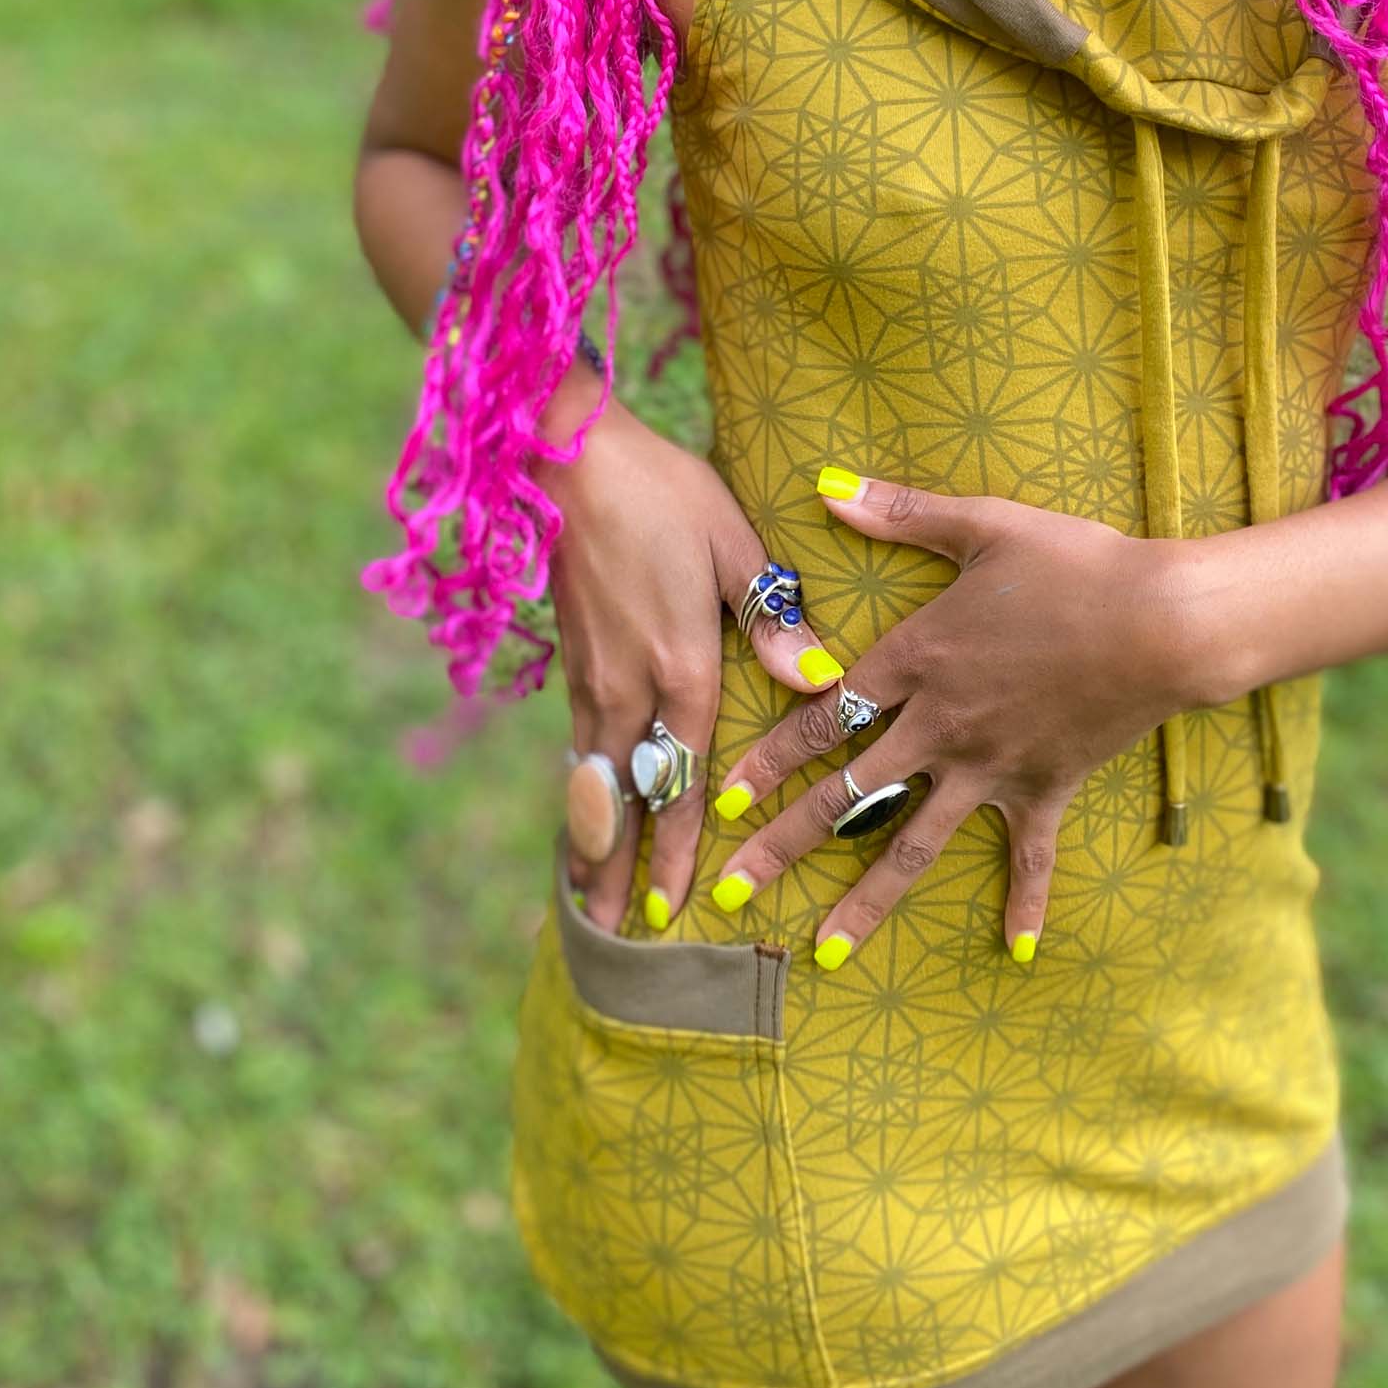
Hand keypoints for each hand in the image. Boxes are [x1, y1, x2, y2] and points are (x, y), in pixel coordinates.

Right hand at [534, 371, 846, 932]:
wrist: (565, 453)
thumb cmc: (661, 488)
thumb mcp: (731, 541)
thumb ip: (770, 619)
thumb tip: (822, 681)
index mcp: (679, 661)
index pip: (686, 773)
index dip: (676, 843)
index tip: (669, 903)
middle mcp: (627, 682)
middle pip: (624, 796)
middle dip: (615, 868)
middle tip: (610, 935)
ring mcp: (589, 672)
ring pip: (590, 777)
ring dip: (589, 839)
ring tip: (585, 896)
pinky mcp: (570, 654)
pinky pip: (575, 741)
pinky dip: (577, 789)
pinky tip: (582, 809)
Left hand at [704, 468, 1196, 967]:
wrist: (1164, 620)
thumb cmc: (1075, 565)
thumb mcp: (984, 524)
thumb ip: (901, 512)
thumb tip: (824, 486)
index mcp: (916, 661)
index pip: (822, 718)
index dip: (768, 759)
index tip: (723, 799)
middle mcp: (940, 726)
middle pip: (846, 796)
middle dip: (783, 845)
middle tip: (731, 889)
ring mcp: (991, 767)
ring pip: (914, 844)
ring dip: (867, 900)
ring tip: (825, 952)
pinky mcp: (1045, 788)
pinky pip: (1029, 858)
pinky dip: (1025, 905)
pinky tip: (1015, 951)